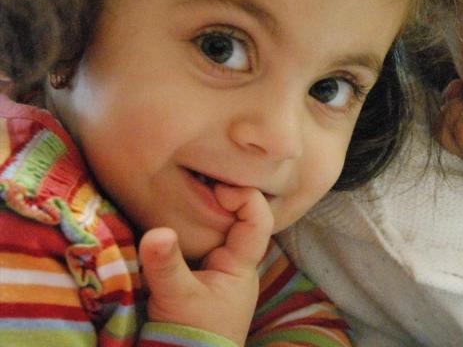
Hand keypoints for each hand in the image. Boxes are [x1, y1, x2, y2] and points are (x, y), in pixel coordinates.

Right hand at [139, 185, 272, 344]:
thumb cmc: (191, 335)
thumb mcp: (176, 298)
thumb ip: (166, 264)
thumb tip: (156, 231)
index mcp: (241, 265)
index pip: (258, 220)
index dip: (244, 197)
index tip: (216, 187)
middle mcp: (234, 264)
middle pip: (236, 218)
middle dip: (219, 196)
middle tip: (194, 178)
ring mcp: (217, 271)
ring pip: (215, 229)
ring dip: (201, 212)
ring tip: (182, 189)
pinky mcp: (198, 277)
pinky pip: (198, 243)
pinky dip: (187, 228)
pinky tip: (169, 216)